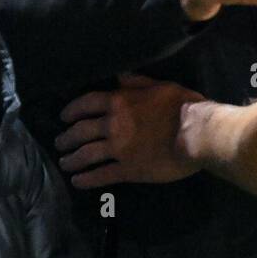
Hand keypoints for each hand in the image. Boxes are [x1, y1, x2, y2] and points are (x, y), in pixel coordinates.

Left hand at [56, 74, 204, 188]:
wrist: (197, 133)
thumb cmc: (183, 105)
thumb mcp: (160, 85)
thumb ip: (137, 82)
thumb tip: (119, 76)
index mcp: (120, 101)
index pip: (87, 103)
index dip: (72, 110)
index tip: (64, 117)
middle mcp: (113, 124)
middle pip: (81, 131)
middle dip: (67, 138)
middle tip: (59, 143)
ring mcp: (118, 149)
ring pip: (86, 154)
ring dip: (72, 159)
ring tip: (64, 163)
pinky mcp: (128, 170)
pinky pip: (101, 175)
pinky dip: (86, 179)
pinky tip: (77, 182)